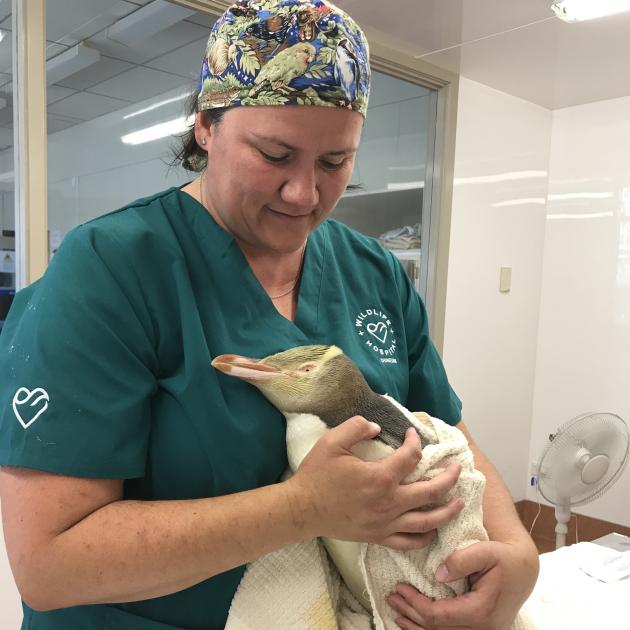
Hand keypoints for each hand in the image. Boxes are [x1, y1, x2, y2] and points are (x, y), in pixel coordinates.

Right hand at [286, 416, 463, 549]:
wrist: (301, 509)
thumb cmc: (316, 475)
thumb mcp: (332, 441)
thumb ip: (356, 427)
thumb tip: (377, 426)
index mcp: (380, 477)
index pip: (411, 457)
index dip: (416, 442)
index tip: (412, 434)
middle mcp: (389, 502)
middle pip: (431, 491)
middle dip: (450, 478)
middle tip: (458, 468)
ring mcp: (386, 523)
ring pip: (427, 521)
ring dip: (448, 510)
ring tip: (460, 501)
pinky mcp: (379, 537)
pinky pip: (409, 542)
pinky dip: (426, 537)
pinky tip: (433, 530)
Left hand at [387, 539, 538, 628]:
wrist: (524, 569)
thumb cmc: (504, 557)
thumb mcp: (486, 551)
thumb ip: (462, 560)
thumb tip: (438, 574)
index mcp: (481, 611)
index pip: (438, 616)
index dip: (415, 604)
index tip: (399, 588)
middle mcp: (482, 629)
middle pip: (437, 629)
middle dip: (410, 614)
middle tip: (392, 597)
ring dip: (417, 626)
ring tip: (397, 612)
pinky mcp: (479, 629)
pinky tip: (415, 623)